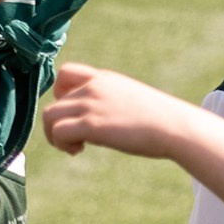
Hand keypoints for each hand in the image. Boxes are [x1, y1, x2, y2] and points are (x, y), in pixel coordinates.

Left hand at [41, 60, 189, 160]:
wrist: (174, 126)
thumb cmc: (160, 120)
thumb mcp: (132, 101)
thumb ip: (112, 104)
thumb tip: (104, 121)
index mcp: (104, 79)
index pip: (65, 73)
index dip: (61, 94)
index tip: (75, 113)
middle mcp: (94, 87)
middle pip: (55, 102)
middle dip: (60, 124)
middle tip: (78, 140)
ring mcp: (91, 104)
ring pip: (49, 116)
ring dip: (55, 135)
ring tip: (74, 147)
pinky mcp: (91, 124)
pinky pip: (58, 131)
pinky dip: (61, 144)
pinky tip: (78, 150)